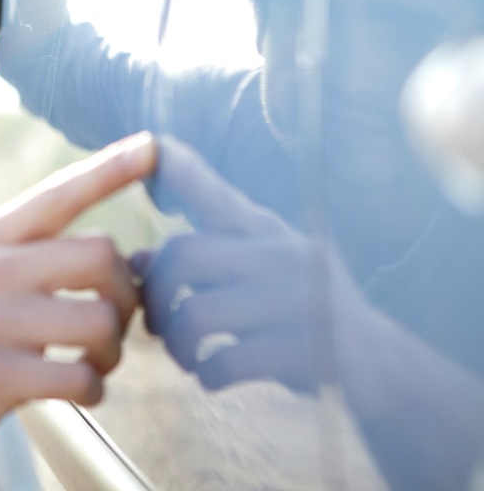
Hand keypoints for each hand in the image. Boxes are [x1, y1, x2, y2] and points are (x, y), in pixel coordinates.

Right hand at [0, 132, 153, 463]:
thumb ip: (24, 255)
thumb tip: (108, 255)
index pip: (59, 193)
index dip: (111, 168)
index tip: (154, 146)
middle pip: (101, 255)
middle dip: (125, 293)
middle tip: (113, 321)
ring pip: (100, 321)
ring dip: (113, 350)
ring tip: (93, 362)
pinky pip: (79, 378)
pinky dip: (92, 389)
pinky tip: (75, 390)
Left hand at [134, 136, 361, 393]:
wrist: (382, 365)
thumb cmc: (299, 314)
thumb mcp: (256, 275)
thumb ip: (203, 262)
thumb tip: (136, 261)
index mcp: (267, 231)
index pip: (213, 189)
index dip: (179, 167)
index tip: (152, 144)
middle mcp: (281, 254)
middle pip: (183, 254)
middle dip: (155, 294)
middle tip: (156, 324)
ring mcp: (296, 301)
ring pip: (196, 313)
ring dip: (177, 344)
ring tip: (186, 356)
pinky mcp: (306, 350)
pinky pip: (227, 361)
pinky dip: (208, 374)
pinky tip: (213, 376)